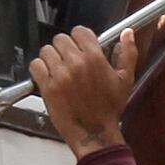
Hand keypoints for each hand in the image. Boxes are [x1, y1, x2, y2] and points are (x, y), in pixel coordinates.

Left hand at [28, 25, 142, 156]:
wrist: (94, 133)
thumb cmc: (109, 109)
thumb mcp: (125, 80)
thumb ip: (128, 53)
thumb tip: (128, 34)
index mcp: (95, 58)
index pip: (79, 31)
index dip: (79, 39)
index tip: (80, 47)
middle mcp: (76, 63)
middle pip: (60, 39)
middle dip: (64, 48)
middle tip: (68, 60)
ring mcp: (60, 74)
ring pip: (46, 51)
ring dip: (50, 58)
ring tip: (57, 69)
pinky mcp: (47, 87)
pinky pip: (36, 66)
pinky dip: (39, 69)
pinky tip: (47, 76)